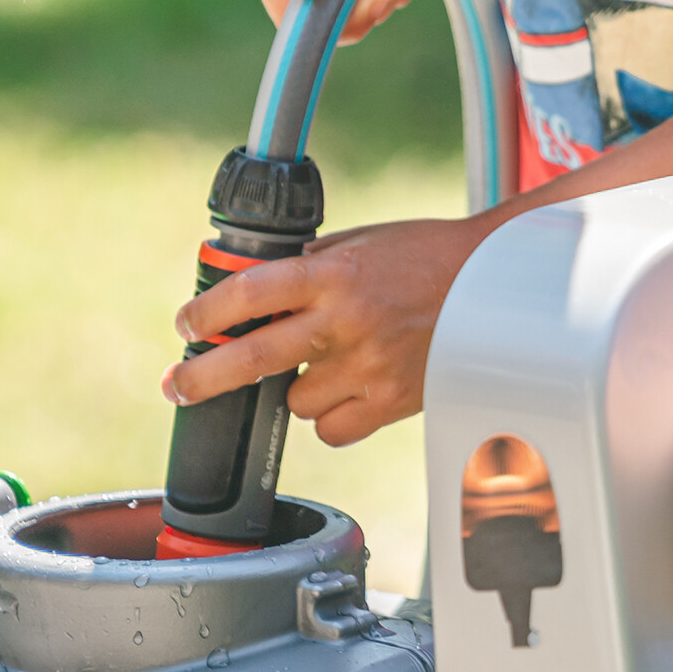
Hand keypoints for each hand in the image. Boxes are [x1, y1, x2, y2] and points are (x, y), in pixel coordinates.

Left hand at [161, 213, 491, 444]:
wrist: (496, 285)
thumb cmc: (428, 257)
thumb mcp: (363, 242)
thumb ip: (310, 265)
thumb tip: (251, 291)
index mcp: (335, 272)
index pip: (250, 293)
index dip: (207, 313)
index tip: (186, 326)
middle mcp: (347, 320)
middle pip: (254, 358)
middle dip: (202, 378)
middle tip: (176, 387)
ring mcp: (370, 365)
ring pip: (295, 401)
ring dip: (295, 389)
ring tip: (325, 365)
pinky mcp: (393, 402)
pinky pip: (332, 429)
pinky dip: (330, 416)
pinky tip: (348, 390)